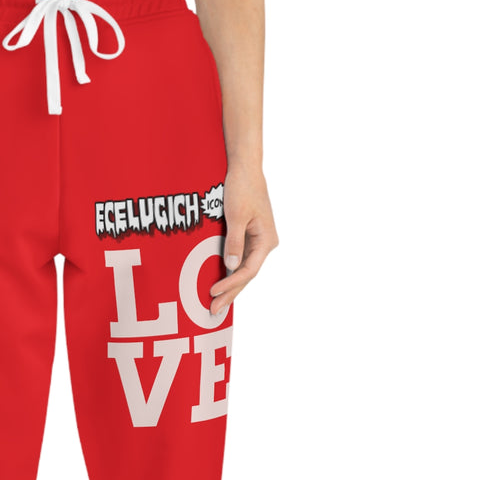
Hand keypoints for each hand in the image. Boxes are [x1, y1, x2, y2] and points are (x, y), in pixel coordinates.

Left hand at [209, 166, 279, 315]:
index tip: (213, 292)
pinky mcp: (248, 238)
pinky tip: (220, 286)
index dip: (231, 284)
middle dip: (230, 294)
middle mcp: (265, 244)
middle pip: (246, 276)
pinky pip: (239, 261)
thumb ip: (234, 242)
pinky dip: (229, 274)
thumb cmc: (242, 188)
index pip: (248, 270)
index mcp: (267, 240)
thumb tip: (231, 267)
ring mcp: (257, 242)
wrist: (245, 168)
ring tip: (216, 305)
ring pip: (243, 271)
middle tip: (213, 311)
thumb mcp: (236, 215)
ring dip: (230, 287)